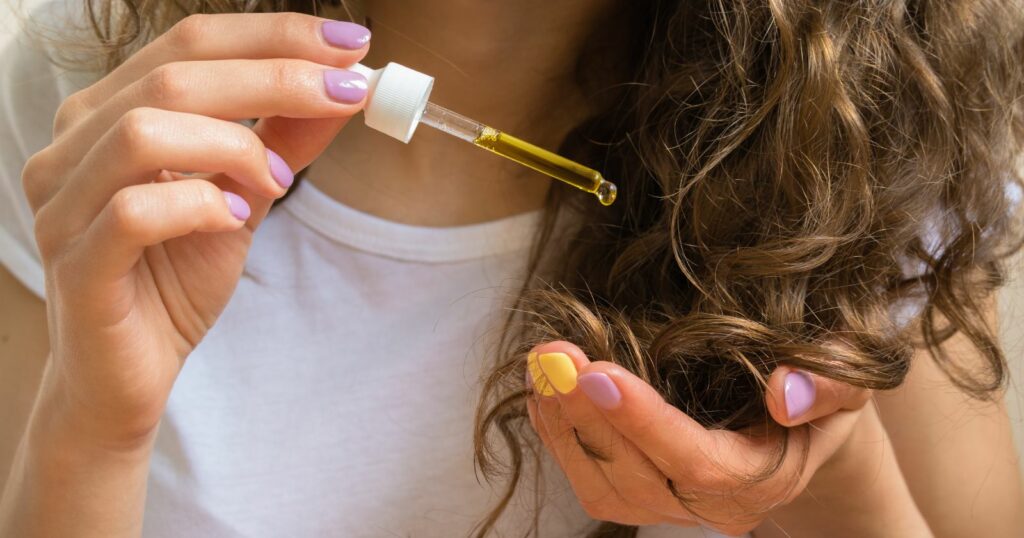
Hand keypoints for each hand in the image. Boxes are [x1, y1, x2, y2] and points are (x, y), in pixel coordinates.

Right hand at [21, 13, 369, 447]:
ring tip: (276, 182)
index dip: (274, 35)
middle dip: (276, 76)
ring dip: (233, 146)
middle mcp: (73, 145)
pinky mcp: (74, 263)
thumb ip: (282, 142)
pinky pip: (134, 212)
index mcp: (109, 113)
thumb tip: (342, 88)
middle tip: (347, 93)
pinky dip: (198, 206)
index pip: (191, 43)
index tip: (352, 43)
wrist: (131, 373)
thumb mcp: (242, 196)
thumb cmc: (176, 278)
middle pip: (173, 75)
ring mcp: (62, 203)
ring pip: (144, 131)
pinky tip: (232, 219)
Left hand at [524, 341, 869, 534]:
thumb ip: (829, 385)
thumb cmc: (822, 391)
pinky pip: (590, 481)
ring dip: (563, 426)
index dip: (643, 422)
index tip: (597, 373)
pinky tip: (544, 392)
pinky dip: (559, 437)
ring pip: (604, 488)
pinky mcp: (643, 495)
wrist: (802, 422)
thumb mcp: (850, 378)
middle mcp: (716, 507)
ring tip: (542, 366)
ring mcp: (675, 507)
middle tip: (552, 354)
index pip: (697, 464)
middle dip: (587, 416)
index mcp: (766, 478)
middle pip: (638, 478)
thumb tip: (783, 391)